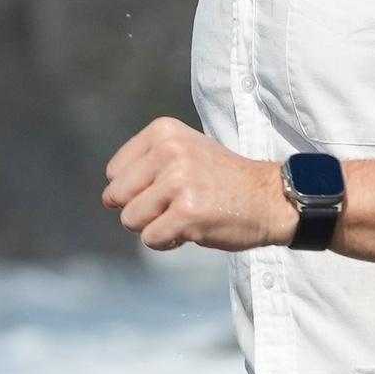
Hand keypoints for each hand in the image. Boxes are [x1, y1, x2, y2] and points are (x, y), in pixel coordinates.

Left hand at [103, 118, 294, 251]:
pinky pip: (151, 239)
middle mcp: (168, 151)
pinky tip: (193, 228)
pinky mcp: (186, 213)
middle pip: (118, 196)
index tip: (166, 187)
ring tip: (185, 214)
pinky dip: (168, 241)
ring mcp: (177, 182)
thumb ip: (144, 166)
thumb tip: (106, 198)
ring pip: (131, 220)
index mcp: (163, 132)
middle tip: (174, 204)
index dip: (135, 189)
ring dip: (155, 226)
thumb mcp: (183, 151)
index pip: (114, 171)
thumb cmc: (222, 179)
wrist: (269, 198)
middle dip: (140, 209)